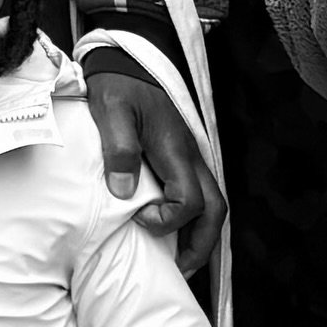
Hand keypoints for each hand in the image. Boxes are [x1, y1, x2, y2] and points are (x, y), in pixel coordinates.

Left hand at [85, 69, 224, 274]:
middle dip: (202, 245)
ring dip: (200, 234)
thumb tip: (124, 193)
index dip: (168, 220)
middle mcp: (191, 154)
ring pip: (212, 201)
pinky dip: (194, 217)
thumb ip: (119, 150)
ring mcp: (189, 153)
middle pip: (215, 209)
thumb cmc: (119, 82)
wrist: (127, 55)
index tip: (138, 218)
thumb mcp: (111, 110)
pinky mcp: (181, 152)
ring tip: (178, 260)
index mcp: (175, 149)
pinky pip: (199, 190)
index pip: (189, 200)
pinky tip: (173, 228)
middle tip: (179, 271)